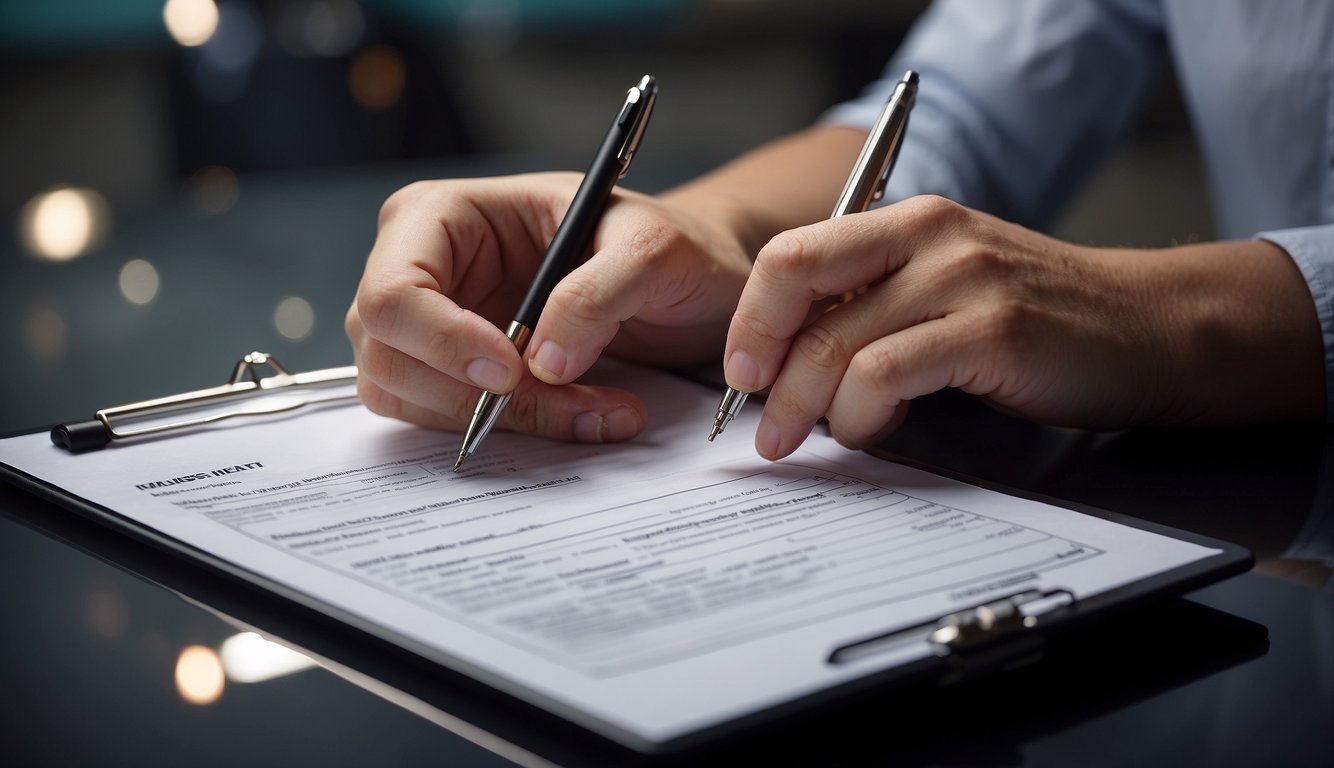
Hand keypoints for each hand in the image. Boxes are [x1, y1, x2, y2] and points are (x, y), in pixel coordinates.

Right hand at [346, 172, 752, 441]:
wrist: (681, 277)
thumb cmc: (656, 242)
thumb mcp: (651, 247)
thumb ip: (597, 294)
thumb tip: (543, 363)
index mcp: (442, 215)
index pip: (394, 289)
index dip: (440, 340)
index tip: (510, 371)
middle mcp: (419, 268)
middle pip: (388, 353)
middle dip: (474, 393)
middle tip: (568, 401)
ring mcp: (428, 325)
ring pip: (409, 397)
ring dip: (499, 419)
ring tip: (593, 409)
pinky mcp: (449, 372)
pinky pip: (444, 420)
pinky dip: (508, 430)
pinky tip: (576, 414)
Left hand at [723, 195, 1323, 459]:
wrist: (1150, 328)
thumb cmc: (1039, 321)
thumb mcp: (945, 290)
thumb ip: (874, 308)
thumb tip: (788, 365)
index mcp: (907, 221)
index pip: (793, 253)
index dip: (751, 315)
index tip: (741, 369)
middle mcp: (929, 235)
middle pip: (799, 288)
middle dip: (765, 369)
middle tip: (761, 424)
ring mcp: (963, 279)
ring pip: (838, 344)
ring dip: (809, 407)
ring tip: (814, 440)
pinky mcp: (993, 330)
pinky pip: (887, 375)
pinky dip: (861, 415)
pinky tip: (870, 431)